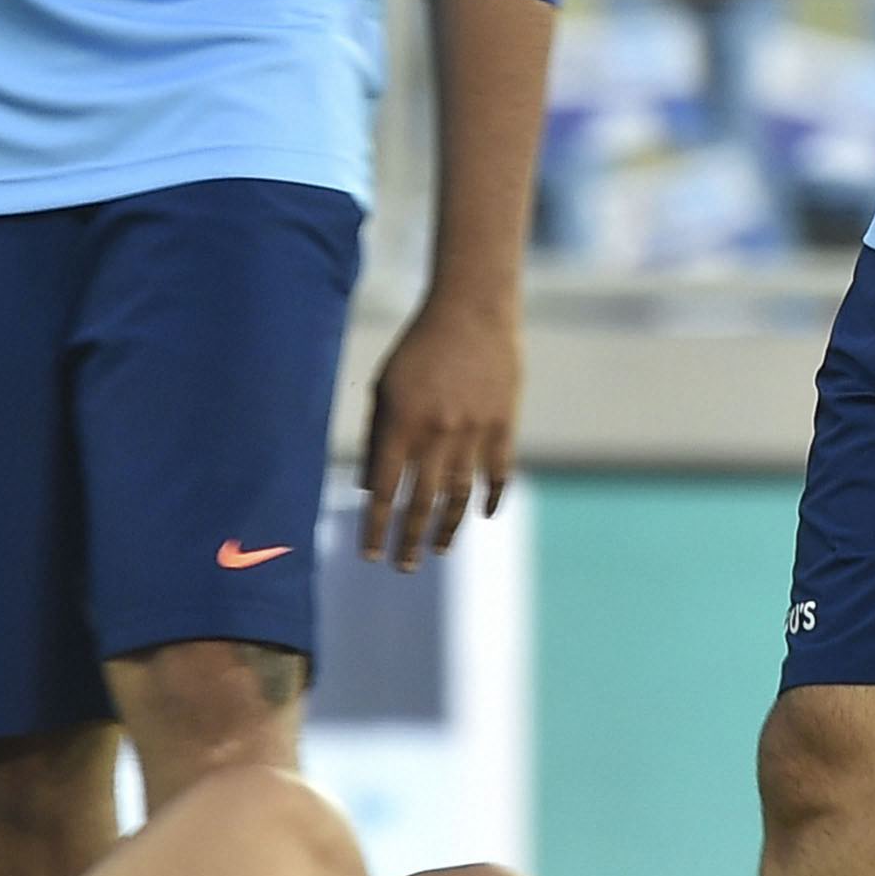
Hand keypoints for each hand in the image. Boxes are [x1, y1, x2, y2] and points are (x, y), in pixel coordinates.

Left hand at [359, 289, 518, 567]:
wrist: (471, 309)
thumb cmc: (419, 346)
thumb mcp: (384, 387)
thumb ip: (377, 437)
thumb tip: (370, 487)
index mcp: (401, 423)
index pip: (384, 491)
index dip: (376, 527)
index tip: (370, 554)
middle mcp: (437, 433)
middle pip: (421, 502)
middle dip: (409, 539)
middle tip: (404, 566)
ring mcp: (474, 430)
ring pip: (460, 494)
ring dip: (447, 527)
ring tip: (438, 550)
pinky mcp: (504, 423)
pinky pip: (499, 472)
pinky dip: (492, 496)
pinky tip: (484, 514)